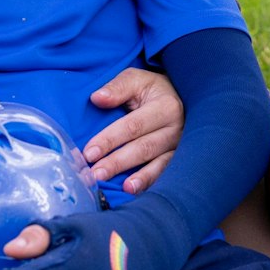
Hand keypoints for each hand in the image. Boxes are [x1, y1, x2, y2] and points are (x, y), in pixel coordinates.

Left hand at [84, 68, 183, 191]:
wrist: (181, 97)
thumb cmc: (152, 90)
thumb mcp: (137, 80)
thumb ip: (118, 87)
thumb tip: (97, 98)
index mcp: (165, 106)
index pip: (133, 126)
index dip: (110, 139)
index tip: (89, 152)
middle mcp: (176, 128)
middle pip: (143, 147)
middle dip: (118, 162)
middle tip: (95, 174)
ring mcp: (180, 145)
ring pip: (157, 163)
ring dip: (137, 177)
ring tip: (119, 188)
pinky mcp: (180, 158)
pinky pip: (165, 173)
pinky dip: (150, 182)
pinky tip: (135, 190)